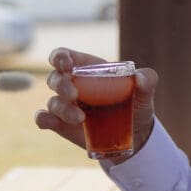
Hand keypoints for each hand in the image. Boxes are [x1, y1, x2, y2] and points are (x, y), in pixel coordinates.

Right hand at [34, 47, 158, 156]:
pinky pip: (43, 119)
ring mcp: (65, 105)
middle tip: (75, 95)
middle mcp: (72, 84)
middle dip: (61, 84)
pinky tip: (52, 122)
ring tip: (81, 118)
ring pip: (52, 101)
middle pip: (54, 77)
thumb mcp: (145, 90)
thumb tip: (140, 78)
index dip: (59, 57)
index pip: (63, 56)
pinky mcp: (62, 124)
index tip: (66, 64)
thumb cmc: (136, 104)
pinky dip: (43, 119)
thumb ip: (147, 79)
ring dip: (61, 108)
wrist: (135, 134)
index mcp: (87, 68)